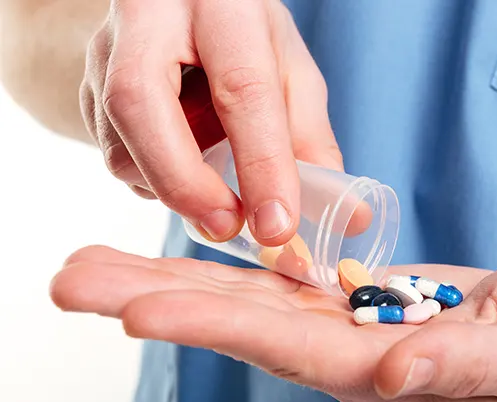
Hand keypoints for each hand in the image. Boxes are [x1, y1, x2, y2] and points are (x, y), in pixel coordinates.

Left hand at [50, 246, 496, 401]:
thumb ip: (464, 367)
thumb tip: (391, 376)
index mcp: (387, 375)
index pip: (289, 351)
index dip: (217, 329)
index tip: (140, 311)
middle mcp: (350, 357)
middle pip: (245, 328)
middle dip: (161, 303)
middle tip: (74, 280)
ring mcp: (348, 328)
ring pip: (249, 302)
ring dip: (173, 281)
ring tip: (98, 267)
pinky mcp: (354, 300)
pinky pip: (280, 282)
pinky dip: (226, 266)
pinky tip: (178, 252)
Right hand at [80, 0, 340, 244]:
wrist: (179, 1)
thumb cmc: (242, 33)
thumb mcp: (289, 66)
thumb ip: (312, 136)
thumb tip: (350, 215)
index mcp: (222, 5)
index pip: (241, 87)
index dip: (261, 163)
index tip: (278, 225)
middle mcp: (149, 18)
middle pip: (142, 105)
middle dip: (185, 182)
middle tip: (227, 226)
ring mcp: (105, 51)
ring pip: (119, 139)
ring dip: (170, 187)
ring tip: (217, 195)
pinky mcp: (87, 86)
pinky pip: (114, 151)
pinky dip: (155, 178)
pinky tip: (186, 168)